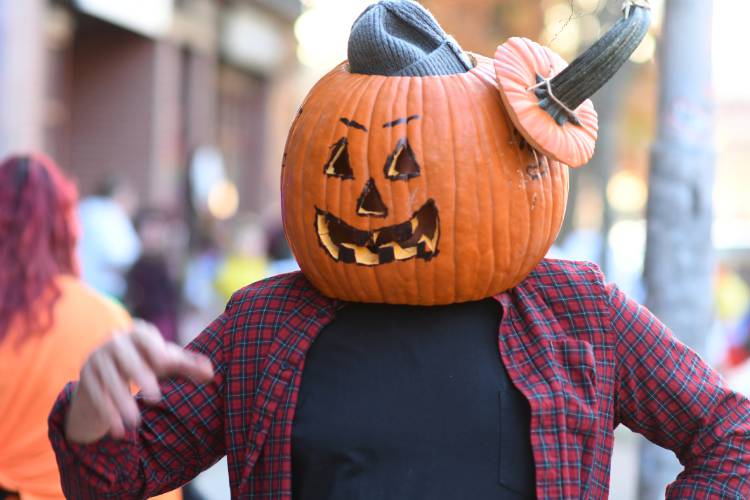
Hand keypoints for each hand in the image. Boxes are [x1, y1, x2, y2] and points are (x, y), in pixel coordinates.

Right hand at [65, 320, 213, 443]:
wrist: (105, 371)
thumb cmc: (146, 362)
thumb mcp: (165, 361)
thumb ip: (187, 365)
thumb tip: (211, 373)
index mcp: (137, 333)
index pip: (145, 337)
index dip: (154, 348)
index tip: (164, 363)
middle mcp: (115, 341)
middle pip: (127, 359)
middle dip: (141, 376)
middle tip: (157, 398)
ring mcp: (97, 358)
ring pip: (110, 382)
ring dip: (122, 404)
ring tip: (136, 423)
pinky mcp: (86, 376)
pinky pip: (96, 396)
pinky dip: (108, 414)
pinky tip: (118, 432)